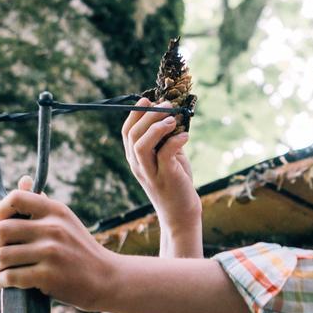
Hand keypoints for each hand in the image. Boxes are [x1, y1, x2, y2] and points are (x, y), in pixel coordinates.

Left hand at [0, 176, 116, 310]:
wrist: (107, 280)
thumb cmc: (81, 251)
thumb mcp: (66, 222)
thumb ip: (42, 204)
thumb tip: (23, 180)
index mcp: (56, 211)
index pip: (15, 198)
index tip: (0, 225)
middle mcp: (53, 228)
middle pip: (2, 230)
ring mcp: (51, 253)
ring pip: (3, 256)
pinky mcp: (49, 276)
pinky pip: (11, 277)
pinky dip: (0, 282)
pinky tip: (1, 283)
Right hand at [121, 97, 201, 232]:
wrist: (181, 213)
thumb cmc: (176, 183)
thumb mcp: (168, 158)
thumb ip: (166, 139)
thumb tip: (171, 115)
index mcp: (136, 159)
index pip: (127, 132)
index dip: (135, 114)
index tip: (146, 100)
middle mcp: (139, 166)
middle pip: (133, 135)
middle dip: (148, 116)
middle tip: (166, 105)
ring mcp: (150, 173)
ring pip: (141, 146)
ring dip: (156, 128)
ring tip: (173, 119)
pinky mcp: (166, 178)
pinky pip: (165, 155)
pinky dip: (175, 141)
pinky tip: (186, 137)